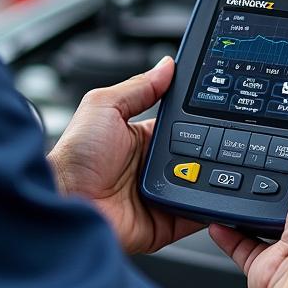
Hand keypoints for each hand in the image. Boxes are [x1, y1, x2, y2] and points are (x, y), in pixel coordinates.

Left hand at [49, 57, 204, 254]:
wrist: (66, 202)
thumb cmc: (73, 158)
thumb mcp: (103, 106)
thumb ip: (138, 87)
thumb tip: (167, 66)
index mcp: (141, 138)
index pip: (181, 125)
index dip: (198, 117)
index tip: (217, 106)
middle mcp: (153, 166)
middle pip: (197, 153)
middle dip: (212, 146)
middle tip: (221, 138)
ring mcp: (161, 193)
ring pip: (202, 181)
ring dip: (212, 174)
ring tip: (217, 164)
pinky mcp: (166, 221)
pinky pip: (196, 212)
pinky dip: (208, 205)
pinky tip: (216, 192)